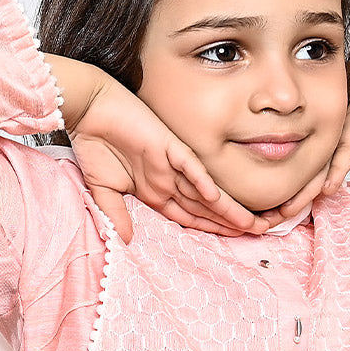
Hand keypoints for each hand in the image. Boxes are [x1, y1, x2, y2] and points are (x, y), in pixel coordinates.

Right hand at [45, 55, 276, 242]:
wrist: (89, 110)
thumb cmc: (95, 144)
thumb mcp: (103, 189)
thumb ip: (116, 214)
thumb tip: (125, 240)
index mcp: (156, 190)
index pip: (190, 216)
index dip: (211, 229)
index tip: (234, 240)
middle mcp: (168, 179)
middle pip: (205, 208)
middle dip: (231, 222)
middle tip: (260, 233)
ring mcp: (170, 163)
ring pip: (205, 193)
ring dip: (227, 209)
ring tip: (252, 224)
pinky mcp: (167, 145)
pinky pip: (189, 166)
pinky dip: (201, 182)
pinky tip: (217, 197)